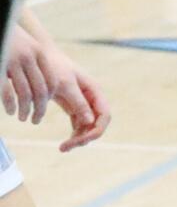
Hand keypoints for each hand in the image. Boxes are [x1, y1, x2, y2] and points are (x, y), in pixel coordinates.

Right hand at [4, 24, 56, 123]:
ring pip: (25, 94)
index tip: (44, 107)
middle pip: (41, 90)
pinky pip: (8, 92)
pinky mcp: (0, 66)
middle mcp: (28, 57)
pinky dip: (10, 105)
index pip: (51, 80)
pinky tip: (10, 111)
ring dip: (26, 110)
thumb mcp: (24, 47)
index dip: (49, 97)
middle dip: (40, 109)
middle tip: (36, 120)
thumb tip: (42, 88)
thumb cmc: (6, 38)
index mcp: (38, 53)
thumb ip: (32, 63)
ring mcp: (12, 62)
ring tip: (23, 118)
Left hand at [4, 27, 110, 149]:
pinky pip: (78, 125)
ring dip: (78, 139)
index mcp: (95, 91)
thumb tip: (90, 122)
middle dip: (85, 137)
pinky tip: (65, 143)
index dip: (97, 130)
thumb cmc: (54, 68)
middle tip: (66, 147)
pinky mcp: (74, 107)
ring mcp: (84, 104)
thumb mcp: (65, 85)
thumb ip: (78, 102)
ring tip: (63, 148)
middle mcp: (92, 99)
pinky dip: (74, 135)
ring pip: (88, 127)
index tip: (82, 140)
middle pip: (97, 124)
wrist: (41, 58)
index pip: (104, 115)